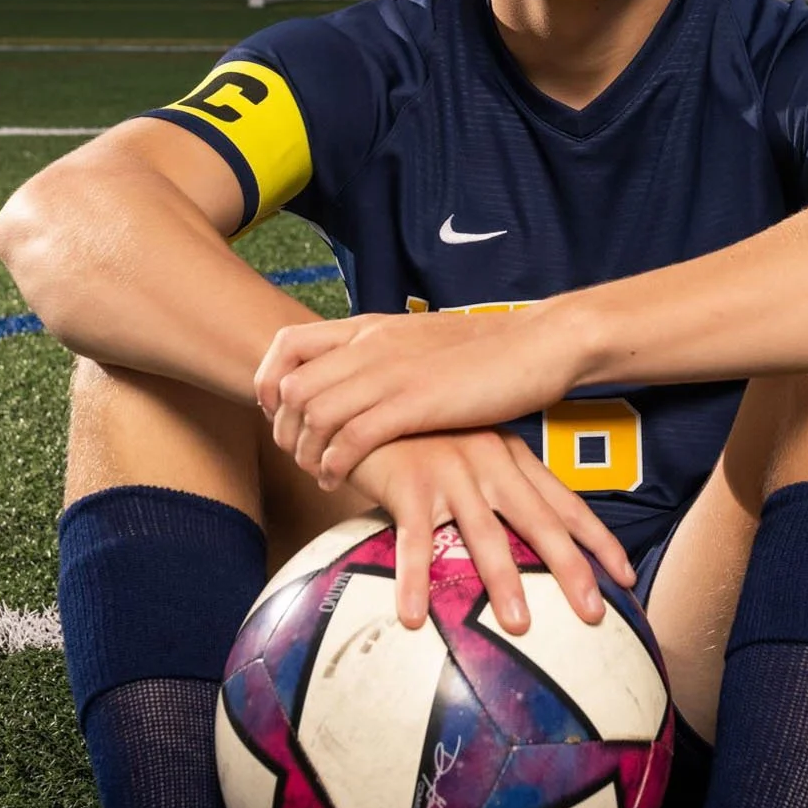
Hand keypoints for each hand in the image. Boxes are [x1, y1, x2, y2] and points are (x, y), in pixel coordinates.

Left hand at [256, 306, 587, 488]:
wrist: (539, 343)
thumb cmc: (488, 350)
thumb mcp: (423, 342)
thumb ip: (387, 354)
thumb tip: (363, 379)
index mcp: (372, 327)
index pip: (287, 345)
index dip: (269, 383)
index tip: (281, 415)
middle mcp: (371, 345)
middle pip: (290, 387)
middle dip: (283, 430)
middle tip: (298, 456)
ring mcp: (391, 372)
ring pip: (313, 414)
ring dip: (305, 453)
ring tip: (319, 474)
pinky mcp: (415, 403)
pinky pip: (350, 437)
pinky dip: (334, 464)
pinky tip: (339, 480)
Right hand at [342, 428, 635, 634]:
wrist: (368, 397)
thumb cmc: (422, 434)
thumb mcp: (471, 450)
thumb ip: (498, 487)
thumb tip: (525, 541)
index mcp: (512, 457)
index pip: (567, 504)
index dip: (599, 540)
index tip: (627, 576)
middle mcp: (491, 462)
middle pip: (541, 521)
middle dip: (571, 569)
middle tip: (594, 614)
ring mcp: (451, 470)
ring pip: (485, 534)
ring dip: (504, 582)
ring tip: (520, 626)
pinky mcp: (409, 483)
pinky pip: (413, 540)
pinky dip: (414, 580)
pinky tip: (414, 618)